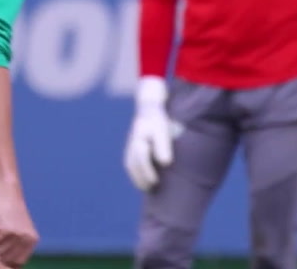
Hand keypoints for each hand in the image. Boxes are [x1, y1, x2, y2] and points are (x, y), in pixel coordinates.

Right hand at [0, 188, 37, 267]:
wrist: (9, 193)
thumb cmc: (12, 213)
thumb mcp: (21, 231)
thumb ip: (18, 246)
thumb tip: (9, 265)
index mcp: (33, 240)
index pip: (18, 262)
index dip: (7, 259)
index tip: (1, 251)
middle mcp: (28, 239)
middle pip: (7, 258)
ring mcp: (18, 235)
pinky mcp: (8, 230)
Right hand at [124, 77, 173, 191]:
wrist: (149, 107)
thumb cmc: (158, 119)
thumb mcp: (162, 129)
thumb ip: (163, 145)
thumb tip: (165, 163)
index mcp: (140, 139)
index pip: (141, 159)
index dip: (147, 172)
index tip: (155, 182)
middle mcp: (133, 144)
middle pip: (133, 165)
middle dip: (141, 179)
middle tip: (151, 190)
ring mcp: (130, 146)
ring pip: (130, 166)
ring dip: (137, 178)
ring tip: (148, 189)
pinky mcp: (132, 148)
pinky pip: (131, 164)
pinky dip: (136, 174)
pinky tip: (144, 181)